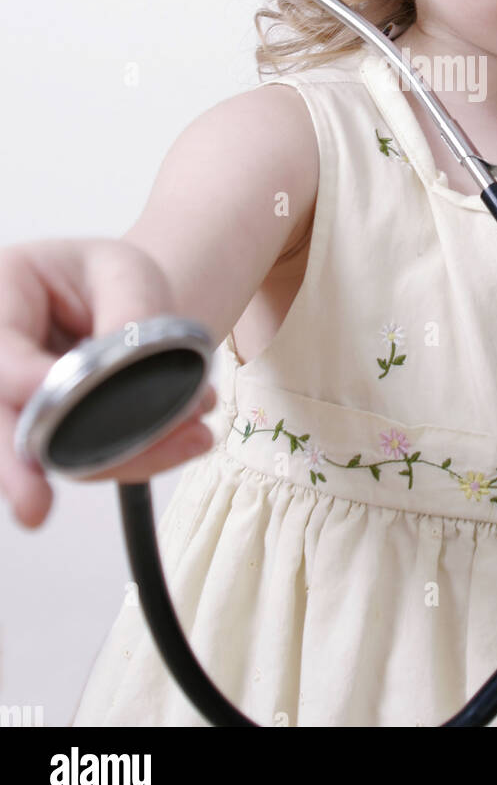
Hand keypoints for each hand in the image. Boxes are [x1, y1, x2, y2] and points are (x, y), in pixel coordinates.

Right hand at [0, 238, 217, 530]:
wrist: (121, 305)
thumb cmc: (113, 281)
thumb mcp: (127, 273)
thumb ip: (129, 313)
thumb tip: (127, 371)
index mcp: (4, 290)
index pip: (5, 354)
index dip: (33, 384)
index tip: (73, 402)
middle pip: (0, 417)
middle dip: (19, 467)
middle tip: (35, 510)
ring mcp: (14, 400)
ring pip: (43, 452)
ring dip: (115, 457)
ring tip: (190, 438)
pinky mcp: (44, 437)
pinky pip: (77, 462)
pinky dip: (132, 457)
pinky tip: (185, 440)